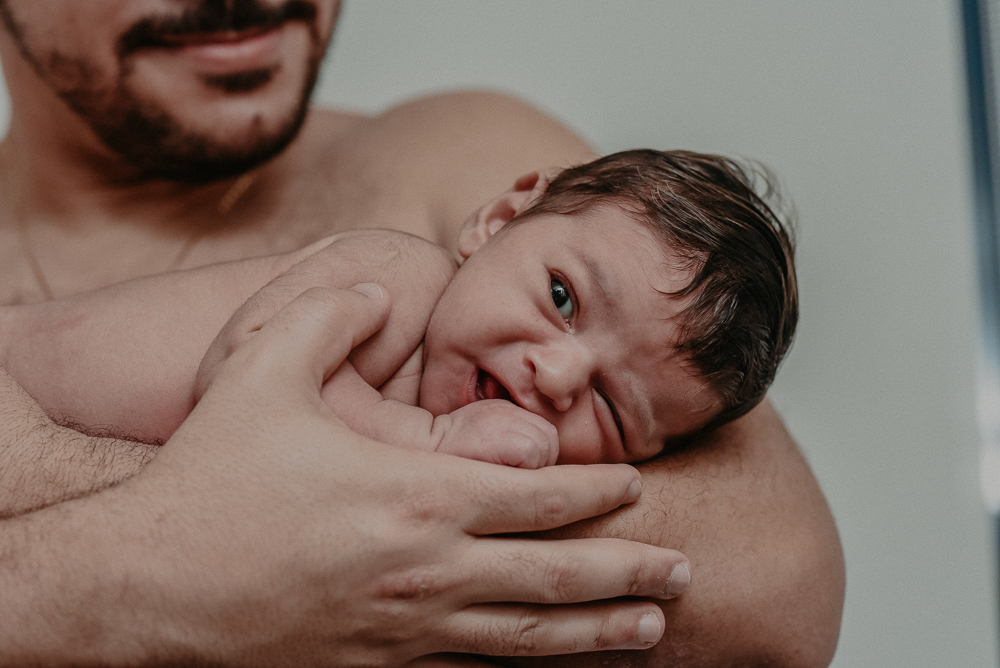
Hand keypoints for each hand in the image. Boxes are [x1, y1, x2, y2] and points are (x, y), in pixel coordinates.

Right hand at [103, 284, 688, 665]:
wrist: (149, 585)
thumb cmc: (209, 480)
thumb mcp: (260, 374)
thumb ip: (327, 318)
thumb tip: (373, 291)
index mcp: (414, 496)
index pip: (537, 496)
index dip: (596, 493)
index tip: (639, 489)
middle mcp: (427, 571)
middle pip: (557, 576)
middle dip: (629, 572)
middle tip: (685, 569)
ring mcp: (407, 631)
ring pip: (531, 638)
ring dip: (599, 632)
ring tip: (651, 628)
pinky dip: (530, 667)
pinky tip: (559, 665)